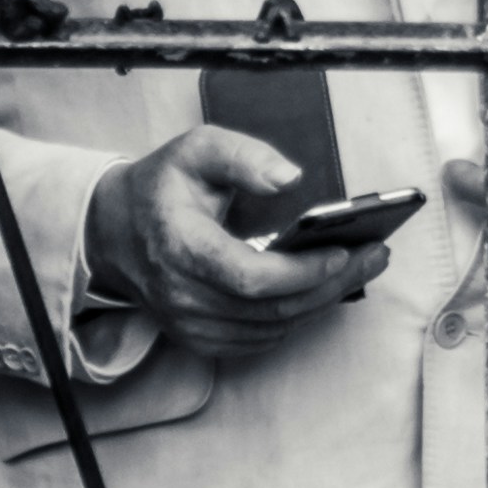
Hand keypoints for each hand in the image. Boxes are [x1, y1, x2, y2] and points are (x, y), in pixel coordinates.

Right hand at [82, 126, 385, 362]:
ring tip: (359, 267)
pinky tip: (323, 289)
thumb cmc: (160, 189)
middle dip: (333, 284)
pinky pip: (262, 337)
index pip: (250, 277)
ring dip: (322, 301)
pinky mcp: (200, 337)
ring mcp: (191, 323)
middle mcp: (183, 295)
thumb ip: (242, 156)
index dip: (302, 272)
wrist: (113, 232)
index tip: (343, 250)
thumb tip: (289, 178)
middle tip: (374, 256)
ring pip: (274, 327)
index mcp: (181, 247)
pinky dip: (298, 315)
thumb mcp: (194, 150)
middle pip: (273, 308)